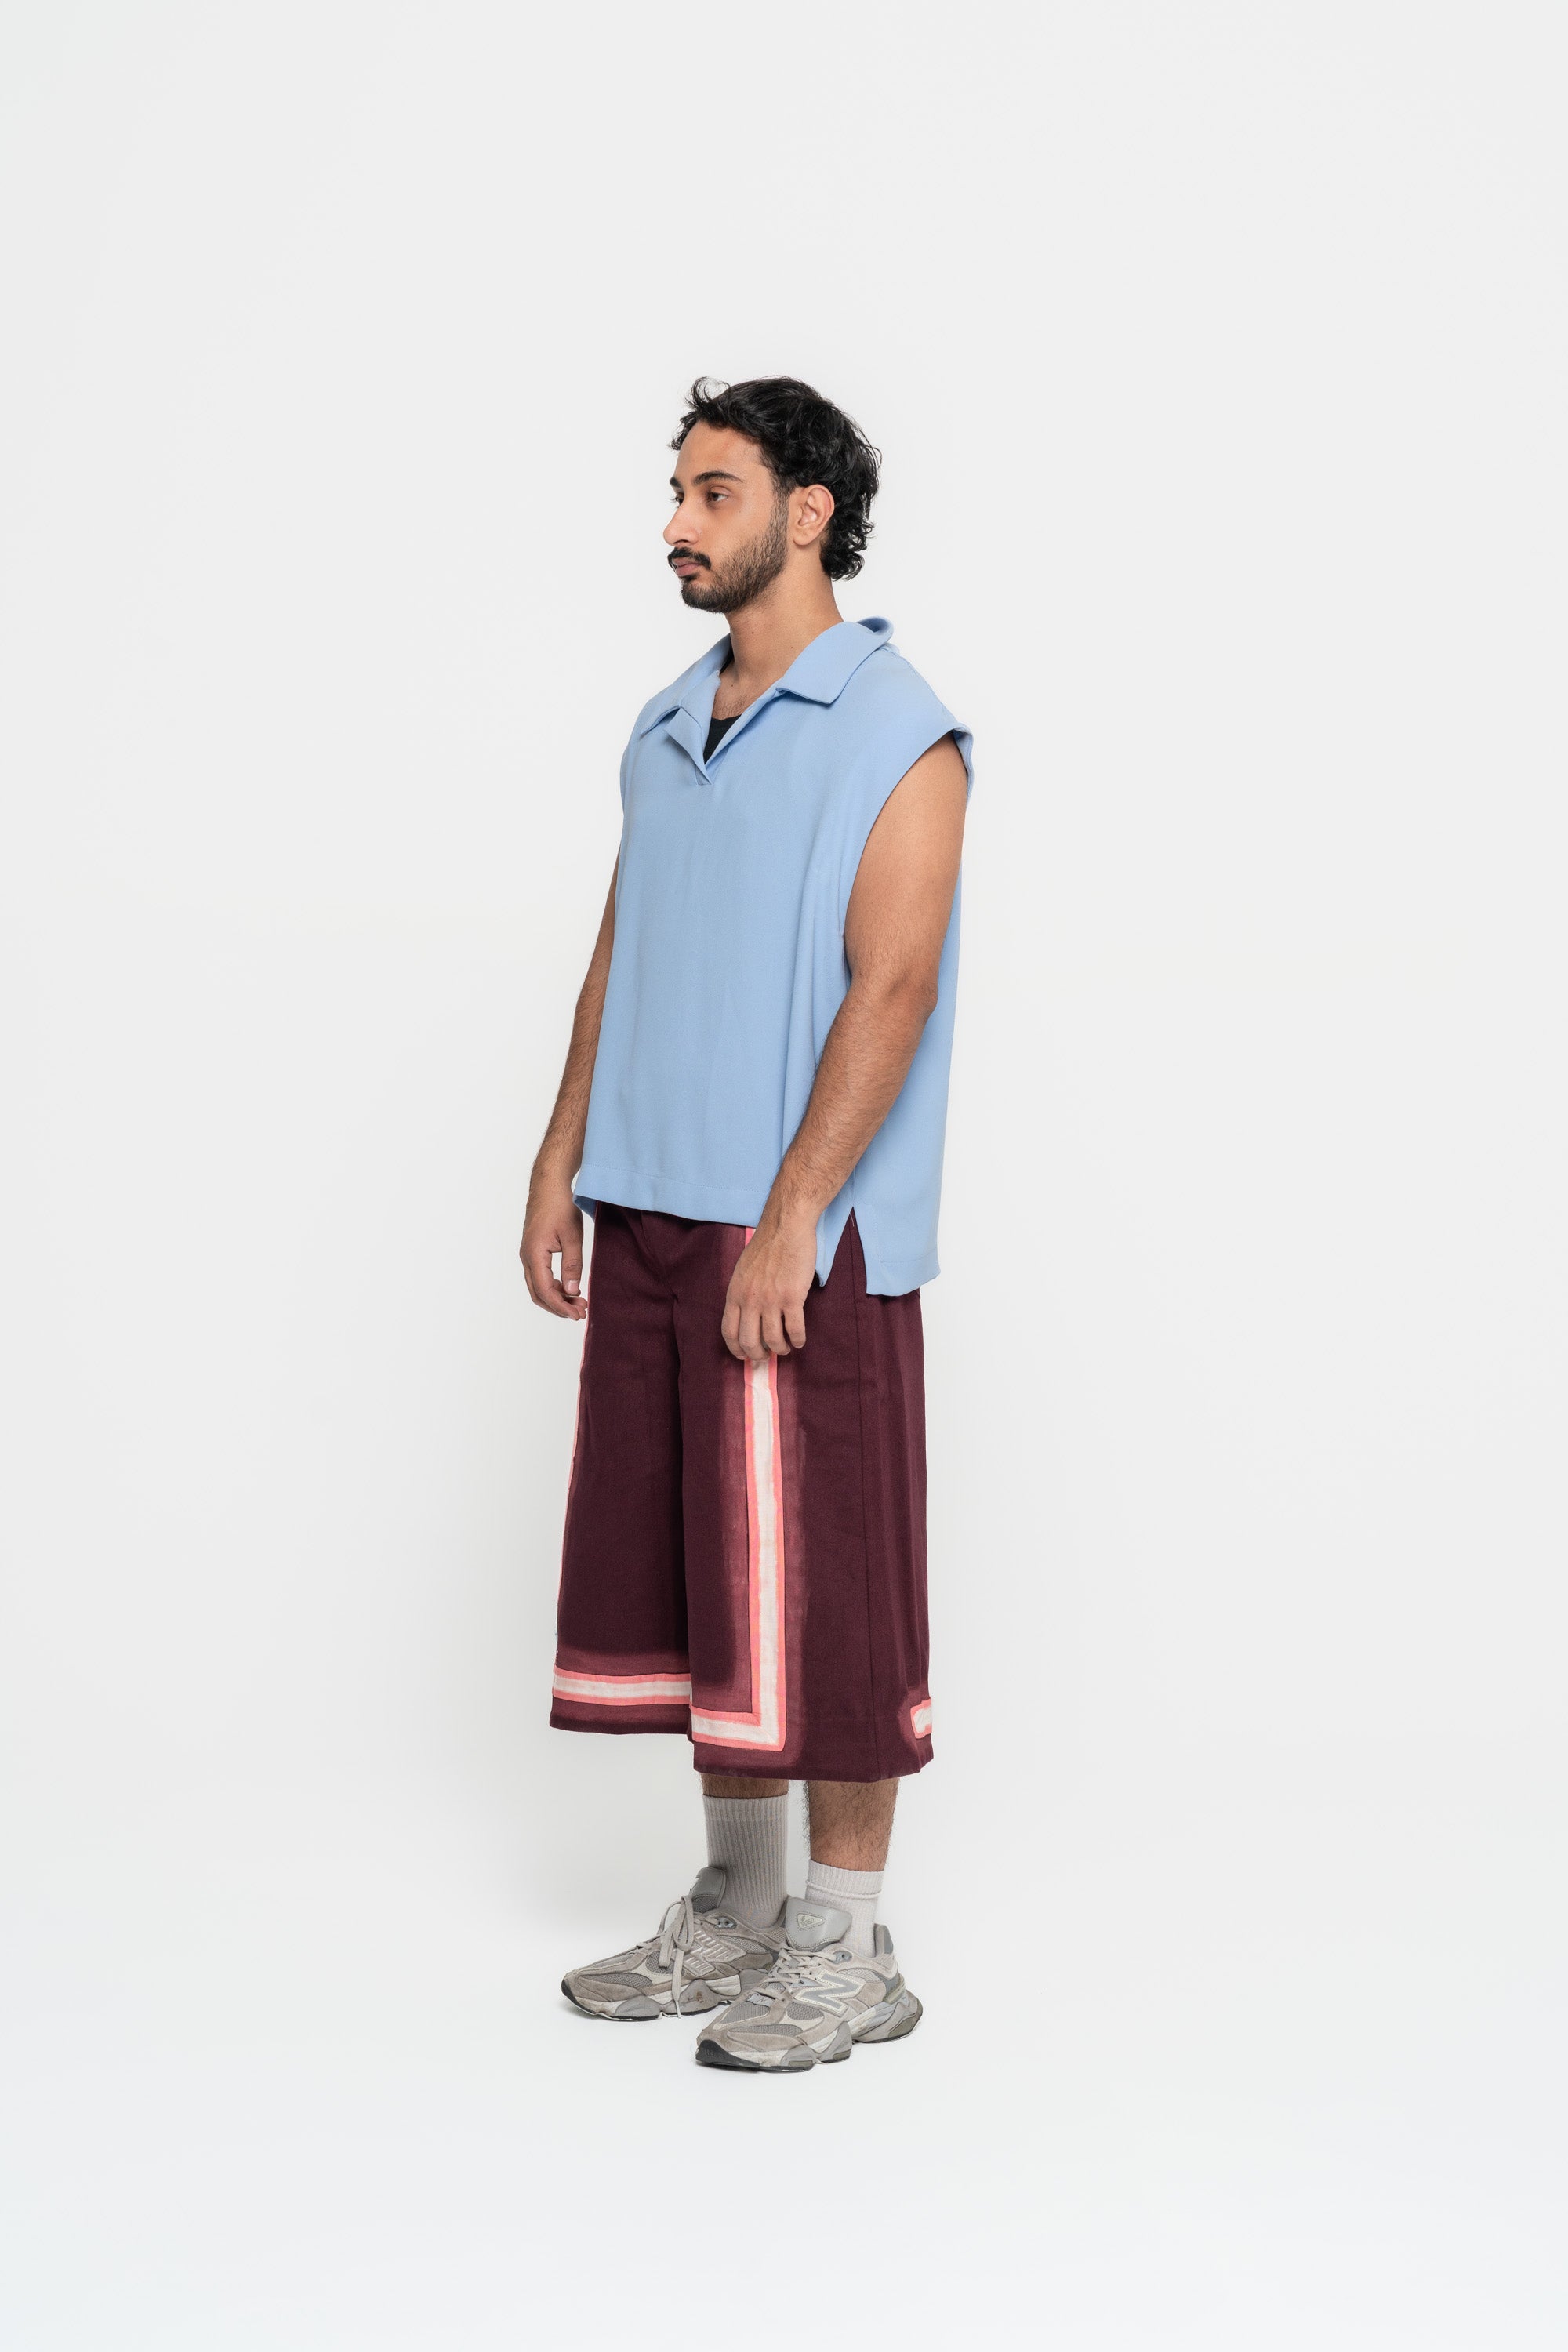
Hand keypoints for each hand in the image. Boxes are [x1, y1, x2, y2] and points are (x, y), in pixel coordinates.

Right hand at [520, 1171, 586, 1319]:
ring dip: (557, 1297)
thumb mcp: (573, 1237)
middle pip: (538, 1294)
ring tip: (578, 1302)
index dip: (561, 1306)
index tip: (578, 1314)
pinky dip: (554, 1286)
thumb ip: (572, 1265)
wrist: (548, 1186)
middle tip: (580, 1312)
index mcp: (534, 1255)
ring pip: (538, 1286)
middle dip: (559, 1306)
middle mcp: (526, 1257)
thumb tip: (573, 1291)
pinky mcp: (533, 1251)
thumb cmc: (560, 1206)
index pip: (545, 1291)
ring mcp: (528, 1255)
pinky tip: (569, 1287)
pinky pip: (540, 1276)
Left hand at [722, 1212, 816, 1360]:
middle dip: (758, 1355)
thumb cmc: (766, 1246)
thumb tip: (746, 1314)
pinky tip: (799, 1341)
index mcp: (735, 1293)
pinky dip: (797, 1340)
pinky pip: (795, 1329)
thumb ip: (742, 1293)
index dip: (736, 1349)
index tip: (743, 1356)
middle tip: (766, 1357)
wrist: (785, 1228)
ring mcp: (771, 1300)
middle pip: (749, 1341)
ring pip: (773, 1339)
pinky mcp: (792, 1298)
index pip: (729, 1331)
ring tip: (785, 1348)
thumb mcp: (742, 1270)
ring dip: (780, 1349)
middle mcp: (750, 1300)